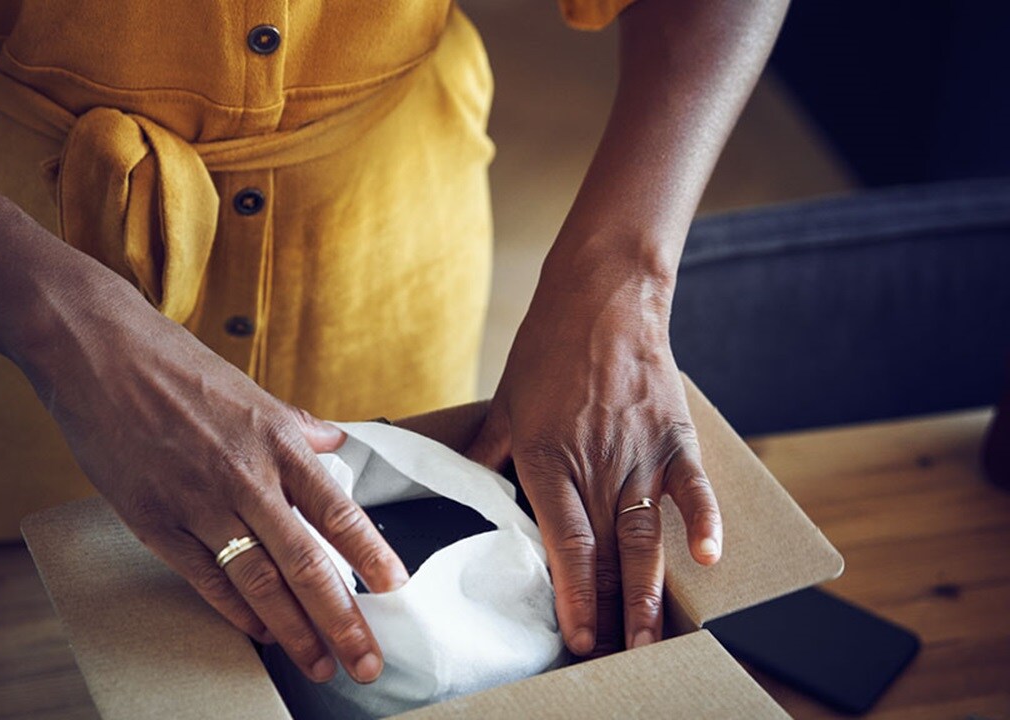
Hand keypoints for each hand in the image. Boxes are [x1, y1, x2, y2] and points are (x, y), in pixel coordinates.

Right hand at [20, 285, 407, 683]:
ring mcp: (197, 503)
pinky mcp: (153, 520)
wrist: (98, 353)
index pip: (337, 512)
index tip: (394, 589)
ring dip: (293, 630)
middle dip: (341, 619)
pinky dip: (235, 611)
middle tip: (365, 661)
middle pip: (305, 562)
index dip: (371, 556)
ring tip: (318, 662)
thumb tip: (334, 443)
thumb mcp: (249, 391)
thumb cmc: (175, 366)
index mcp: (277, 442)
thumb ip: (296, 426)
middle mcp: (245, 476)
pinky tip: (260, 633)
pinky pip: (203, 578)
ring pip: (257, 580)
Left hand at [468, 257, 721, 655]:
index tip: (576, 637)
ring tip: (650, 637)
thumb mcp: (504, 404)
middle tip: (616, 657)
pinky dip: (703, 522)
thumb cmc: (547, 349)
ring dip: (648, 591)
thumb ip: (487, 455)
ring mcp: (640, 452)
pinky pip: (693, 488)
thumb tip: (460, 490)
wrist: (602, 296)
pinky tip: (707, 559)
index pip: (564, 545)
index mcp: (547, 460)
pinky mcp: (675, 436)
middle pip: (606, 553)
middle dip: (609, 610)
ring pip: (646, 535)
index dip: (572, 596)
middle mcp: (596, 464)